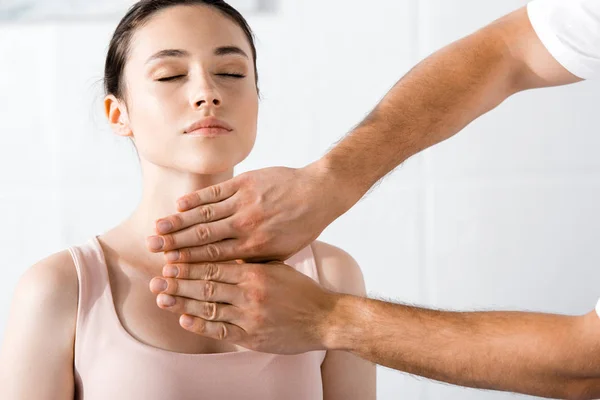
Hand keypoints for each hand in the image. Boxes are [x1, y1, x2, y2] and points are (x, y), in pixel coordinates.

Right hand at [146, 163, 352, 262]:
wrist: (318, 194)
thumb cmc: (300, 228)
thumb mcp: (280, 254)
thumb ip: (252, 261)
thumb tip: (226, 271)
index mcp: (255, 246)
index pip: (214, 256)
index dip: (188, 261)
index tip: (168, 265)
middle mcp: (246, 225)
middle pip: (203, 236)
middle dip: (175, 242)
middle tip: (152, 247)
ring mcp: (245, 202)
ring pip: (205, 214)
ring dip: (178, 221)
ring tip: (157, 227)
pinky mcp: (246, 182)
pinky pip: (216, 192)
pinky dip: (197, 198)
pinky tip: (179, 204)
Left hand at [148, 261, 339, 353]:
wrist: (323, 318)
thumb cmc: (300, 290)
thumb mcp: (277, 267)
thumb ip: (250, 262)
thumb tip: (221, 253)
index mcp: (255, 273)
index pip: (214, 266)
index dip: (189, 265)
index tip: (170, 261)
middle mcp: (250, 294)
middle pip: (206, 286)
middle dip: (178, 283)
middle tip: (157, 279)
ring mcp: (250, 317)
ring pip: (209, 308)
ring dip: (182, 303)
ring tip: (162, 298)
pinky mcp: (252, 337)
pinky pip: (221, 331)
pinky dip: (201, 325)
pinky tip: (184, 319)